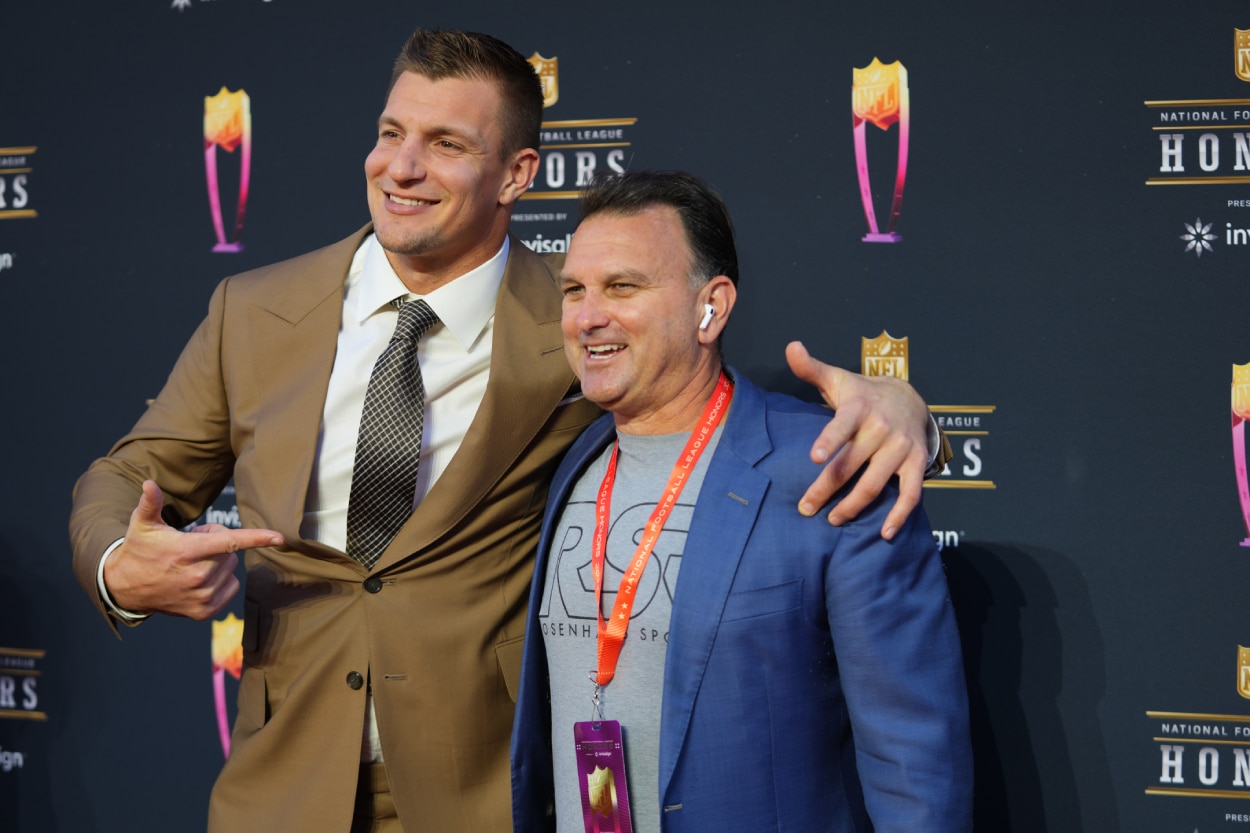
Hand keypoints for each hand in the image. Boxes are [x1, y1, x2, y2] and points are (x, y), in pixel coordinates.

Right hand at [103, 480, 283, 619]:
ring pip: (231, 570)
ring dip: (218, 563)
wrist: (125, 588)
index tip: (279, 537)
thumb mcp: (142, 524)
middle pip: (230, 553)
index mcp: (187, 551)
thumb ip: (150, 503)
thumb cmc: (139, 549)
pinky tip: (197, 579)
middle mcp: (197, 576)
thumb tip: (149, 483)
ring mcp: (201, 596)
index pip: (228, 542)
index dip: (256, 538)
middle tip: (192, 545)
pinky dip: (221, 580)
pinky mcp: (204, 612)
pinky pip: (230, 587)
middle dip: (216, 544)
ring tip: (191, 562)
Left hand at [786, 341, 931, 538]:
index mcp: (859, 408)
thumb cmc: (862, 394)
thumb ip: (812, 368)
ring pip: (876, 483)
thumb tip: (791, 346)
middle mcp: (882, 428)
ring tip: (833, 520)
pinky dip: (900, 515)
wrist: (909, 399)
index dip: (829, 440)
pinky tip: (885, 534)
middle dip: (827, 488)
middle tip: (805, 508)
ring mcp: (901, 447)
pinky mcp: (917, 463)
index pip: (842, 424)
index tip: (813, 456)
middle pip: (851, 464)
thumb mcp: (838, 379)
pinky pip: (911, 493)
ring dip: (855, 506)